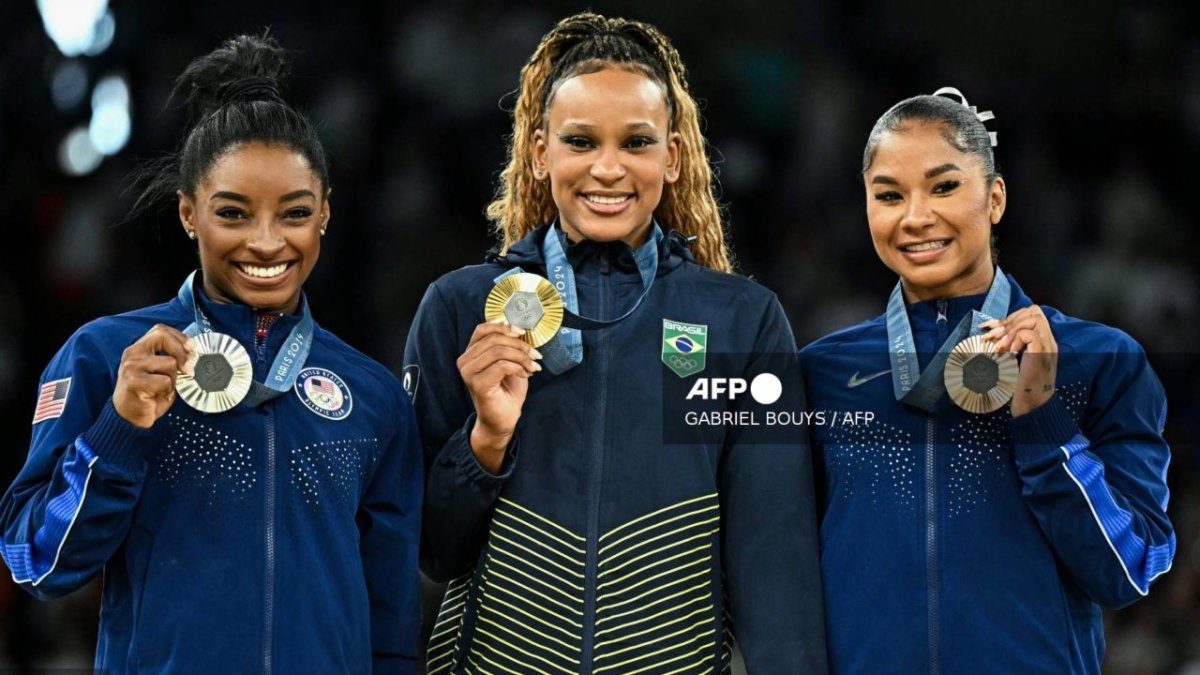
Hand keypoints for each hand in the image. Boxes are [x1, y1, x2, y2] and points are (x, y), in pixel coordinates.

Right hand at [113, 324, 195, 428]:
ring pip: (170, 363)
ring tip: (163, 389)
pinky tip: (157, 396)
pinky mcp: (134, 382)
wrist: (129, 417)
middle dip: (182, 352)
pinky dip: (167, 391)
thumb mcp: (160, 372)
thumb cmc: (147, 394)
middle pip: (163, 336)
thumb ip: (171, 359)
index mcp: (139, 348)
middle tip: (189, 369)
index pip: (161, 330)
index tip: (193, 349)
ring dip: (174, 379)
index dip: (180, 337)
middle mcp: (132, 353)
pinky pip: (165, 381)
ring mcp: (131, 367)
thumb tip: (193, 354)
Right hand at [457, 320, 541, 471]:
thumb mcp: (510, 362)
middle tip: (535, 355)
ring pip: (498, 351)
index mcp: (471, 353)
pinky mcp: (477, 384)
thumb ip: (509, 346)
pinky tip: (526, 375)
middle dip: (519, 345)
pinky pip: (501, 366)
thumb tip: (520, 330)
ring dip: (521, 357)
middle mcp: (465, 361)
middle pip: (494, 339)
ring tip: (532, 366)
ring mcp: (469, 373)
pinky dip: (518, 367)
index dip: (503, 326)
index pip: (482, 329)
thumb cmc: (506, 391)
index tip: (522, 332)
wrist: (503, 419)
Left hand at [980, 305, 1057, 417]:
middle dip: (1009, 319)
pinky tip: (1006, 354)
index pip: (1031, 315)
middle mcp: (1048, 342)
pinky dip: (1014, 339)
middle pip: (1034, 311)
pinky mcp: (1041, 354)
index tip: (989, 328)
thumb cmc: (1019, 389)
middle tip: (992, 336)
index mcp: (1042, 343)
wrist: (1031, 409)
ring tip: (998, 346)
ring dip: (1010, 329)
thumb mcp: (1012, 362)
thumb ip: (1009, 347)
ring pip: (1033, 318)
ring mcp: (1047, 347)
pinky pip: (1029, 334)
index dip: (1009, 318)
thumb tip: (989, 335)